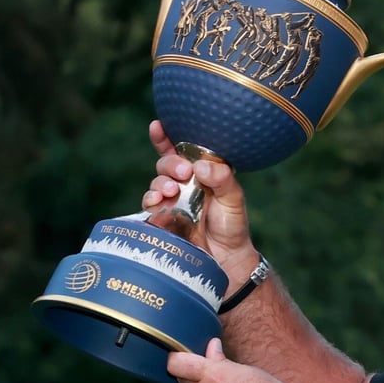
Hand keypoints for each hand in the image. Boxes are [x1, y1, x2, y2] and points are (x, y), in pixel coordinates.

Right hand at [141, 120, 259, 279]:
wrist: (225, 258)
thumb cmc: (232, 225)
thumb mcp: (234, 199)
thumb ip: (222, 179)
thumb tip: (201, 166)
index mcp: (202, 172)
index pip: (183, 149)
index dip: (167, 136)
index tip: (158, 124)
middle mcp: (184, 183)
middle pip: (167, 163)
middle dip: (171, 164)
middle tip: (184, 174)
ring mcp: (172, 199)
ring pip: (156, 181)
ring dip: (160, 182)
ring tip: (171, 191)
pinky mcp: (162, 217)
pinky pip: (150, 203)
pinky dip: (151, 199)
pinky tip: (158, 202)